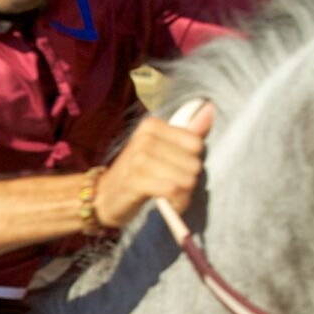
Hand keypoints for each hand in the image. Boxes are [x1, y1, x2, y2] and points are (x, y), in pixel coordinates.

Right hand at [98, 105, 213, 225]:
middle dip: (188, 181)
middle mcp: (144, 138)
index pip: (196, 144)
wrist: (104, 196)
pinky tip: (168, 204)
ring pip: (186, 179)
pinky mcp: (134, 181)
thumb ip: (188, 133)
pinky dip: (175, 202)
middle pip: (194, 163)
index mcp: (152, 126)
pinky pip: (172, 190)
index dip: (192, 161)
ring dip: (183, 195)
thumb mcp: (161, 149)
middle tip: (173, 186)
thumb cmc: (138, 172)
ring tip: (172, 197)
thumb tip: (209, 109)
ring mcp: (138, 159)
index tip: (178, 169)